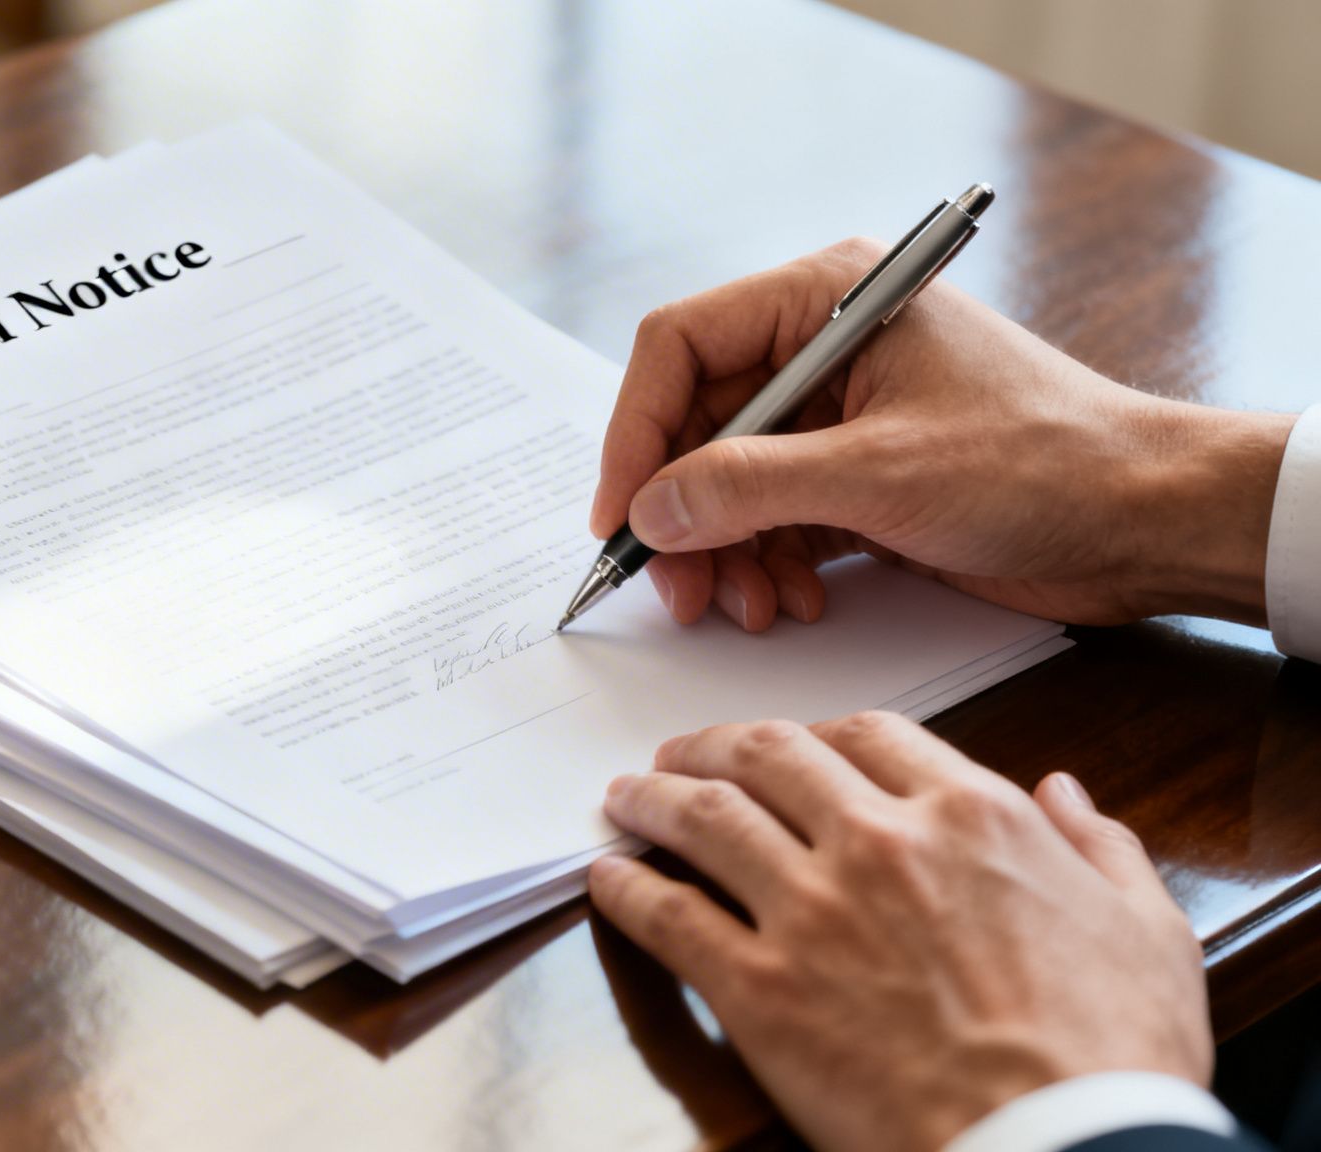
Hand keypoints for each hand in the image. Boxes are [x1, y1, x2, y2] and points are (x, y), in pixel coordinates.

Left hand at [587, 712, 1212, 1151]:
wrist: (1060, 1148)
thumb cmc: (1112, 1054)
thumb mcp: (1147, 930)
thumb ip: (1102, 847)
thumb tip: (1065, 793)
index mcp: (971, 816)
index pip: (869, 735)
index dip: (815, 732)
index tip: (788, 744)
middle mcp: (879, 842)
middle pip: (768, 756)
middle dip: (712, 745)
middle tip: (678, 754)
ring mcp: (810, 911)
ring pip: (705, 818)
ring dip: (653, 799)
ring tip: (624, 798)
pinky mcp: (760, 988)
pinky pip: (669, 917)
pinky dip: (628, 888)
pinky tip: (605, 878)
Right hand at [590, 240, 1296, 630]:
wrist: (1149, 521)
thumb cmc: (1043, 463)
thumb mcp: (878, 474)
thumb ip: (748, 488)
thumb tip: (648, 511)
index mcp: (827, 299)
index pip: (680, 345)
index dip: (635, 432)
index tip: (621, 516)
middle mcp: (824, 346)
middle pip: (698, 424)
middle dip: (683, 513)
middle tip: (678, 589)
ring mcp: (841, 415)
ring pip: (729, 481)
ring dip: (726, 551)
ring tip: (747, 607)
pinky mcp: (860, 476)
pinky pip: (775, 517)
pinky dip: (769, 565)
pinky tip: (793, 602)